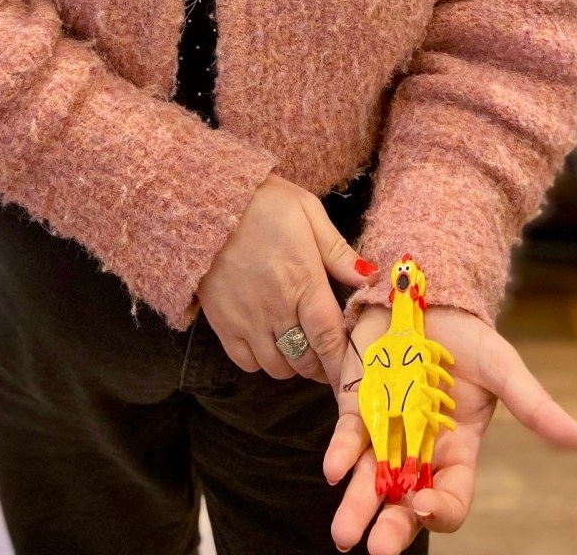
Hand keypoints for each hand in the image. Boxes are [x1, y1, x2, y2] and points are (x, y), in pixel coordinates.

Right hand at [197, 174, 375, 386]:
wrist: (206, 204)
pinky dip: (262, 362)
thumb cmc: (262, 204)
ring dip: (294, 364)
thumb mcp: (308, 212)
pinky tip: (269, 343)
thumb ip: (339, 251)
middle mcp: (275, 308)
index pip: (329, 337)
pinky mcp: (222, 324)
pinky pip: (247, 363)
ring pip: (278, 367)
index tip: (354, 373)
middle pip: (306, 359)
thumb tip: (370, 278)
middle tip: (328, 355)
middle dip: (322, 364)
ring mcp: (246, 320)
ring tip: (300, 347)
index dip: (343, 362)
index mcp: (302, 280)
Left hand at [324, 304, 576, 553]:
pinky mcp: (358, 404)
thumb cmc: (469, 336)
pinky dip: (340, 455)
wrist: (428, 294)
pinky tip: (334, 470)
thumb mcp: (504, 368)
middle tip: (376, 548)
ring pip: (369, 479)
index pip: (449, 496)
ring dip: (356, 508)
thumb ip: (535, 407)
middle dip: (391, 527)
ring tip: (345, 535)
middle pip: (404, 501)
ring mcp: (385, 429)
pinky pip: (348, 437)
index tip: (423, 506)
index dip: (438, 509)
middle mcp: (418, 448)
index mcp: (457, 449)